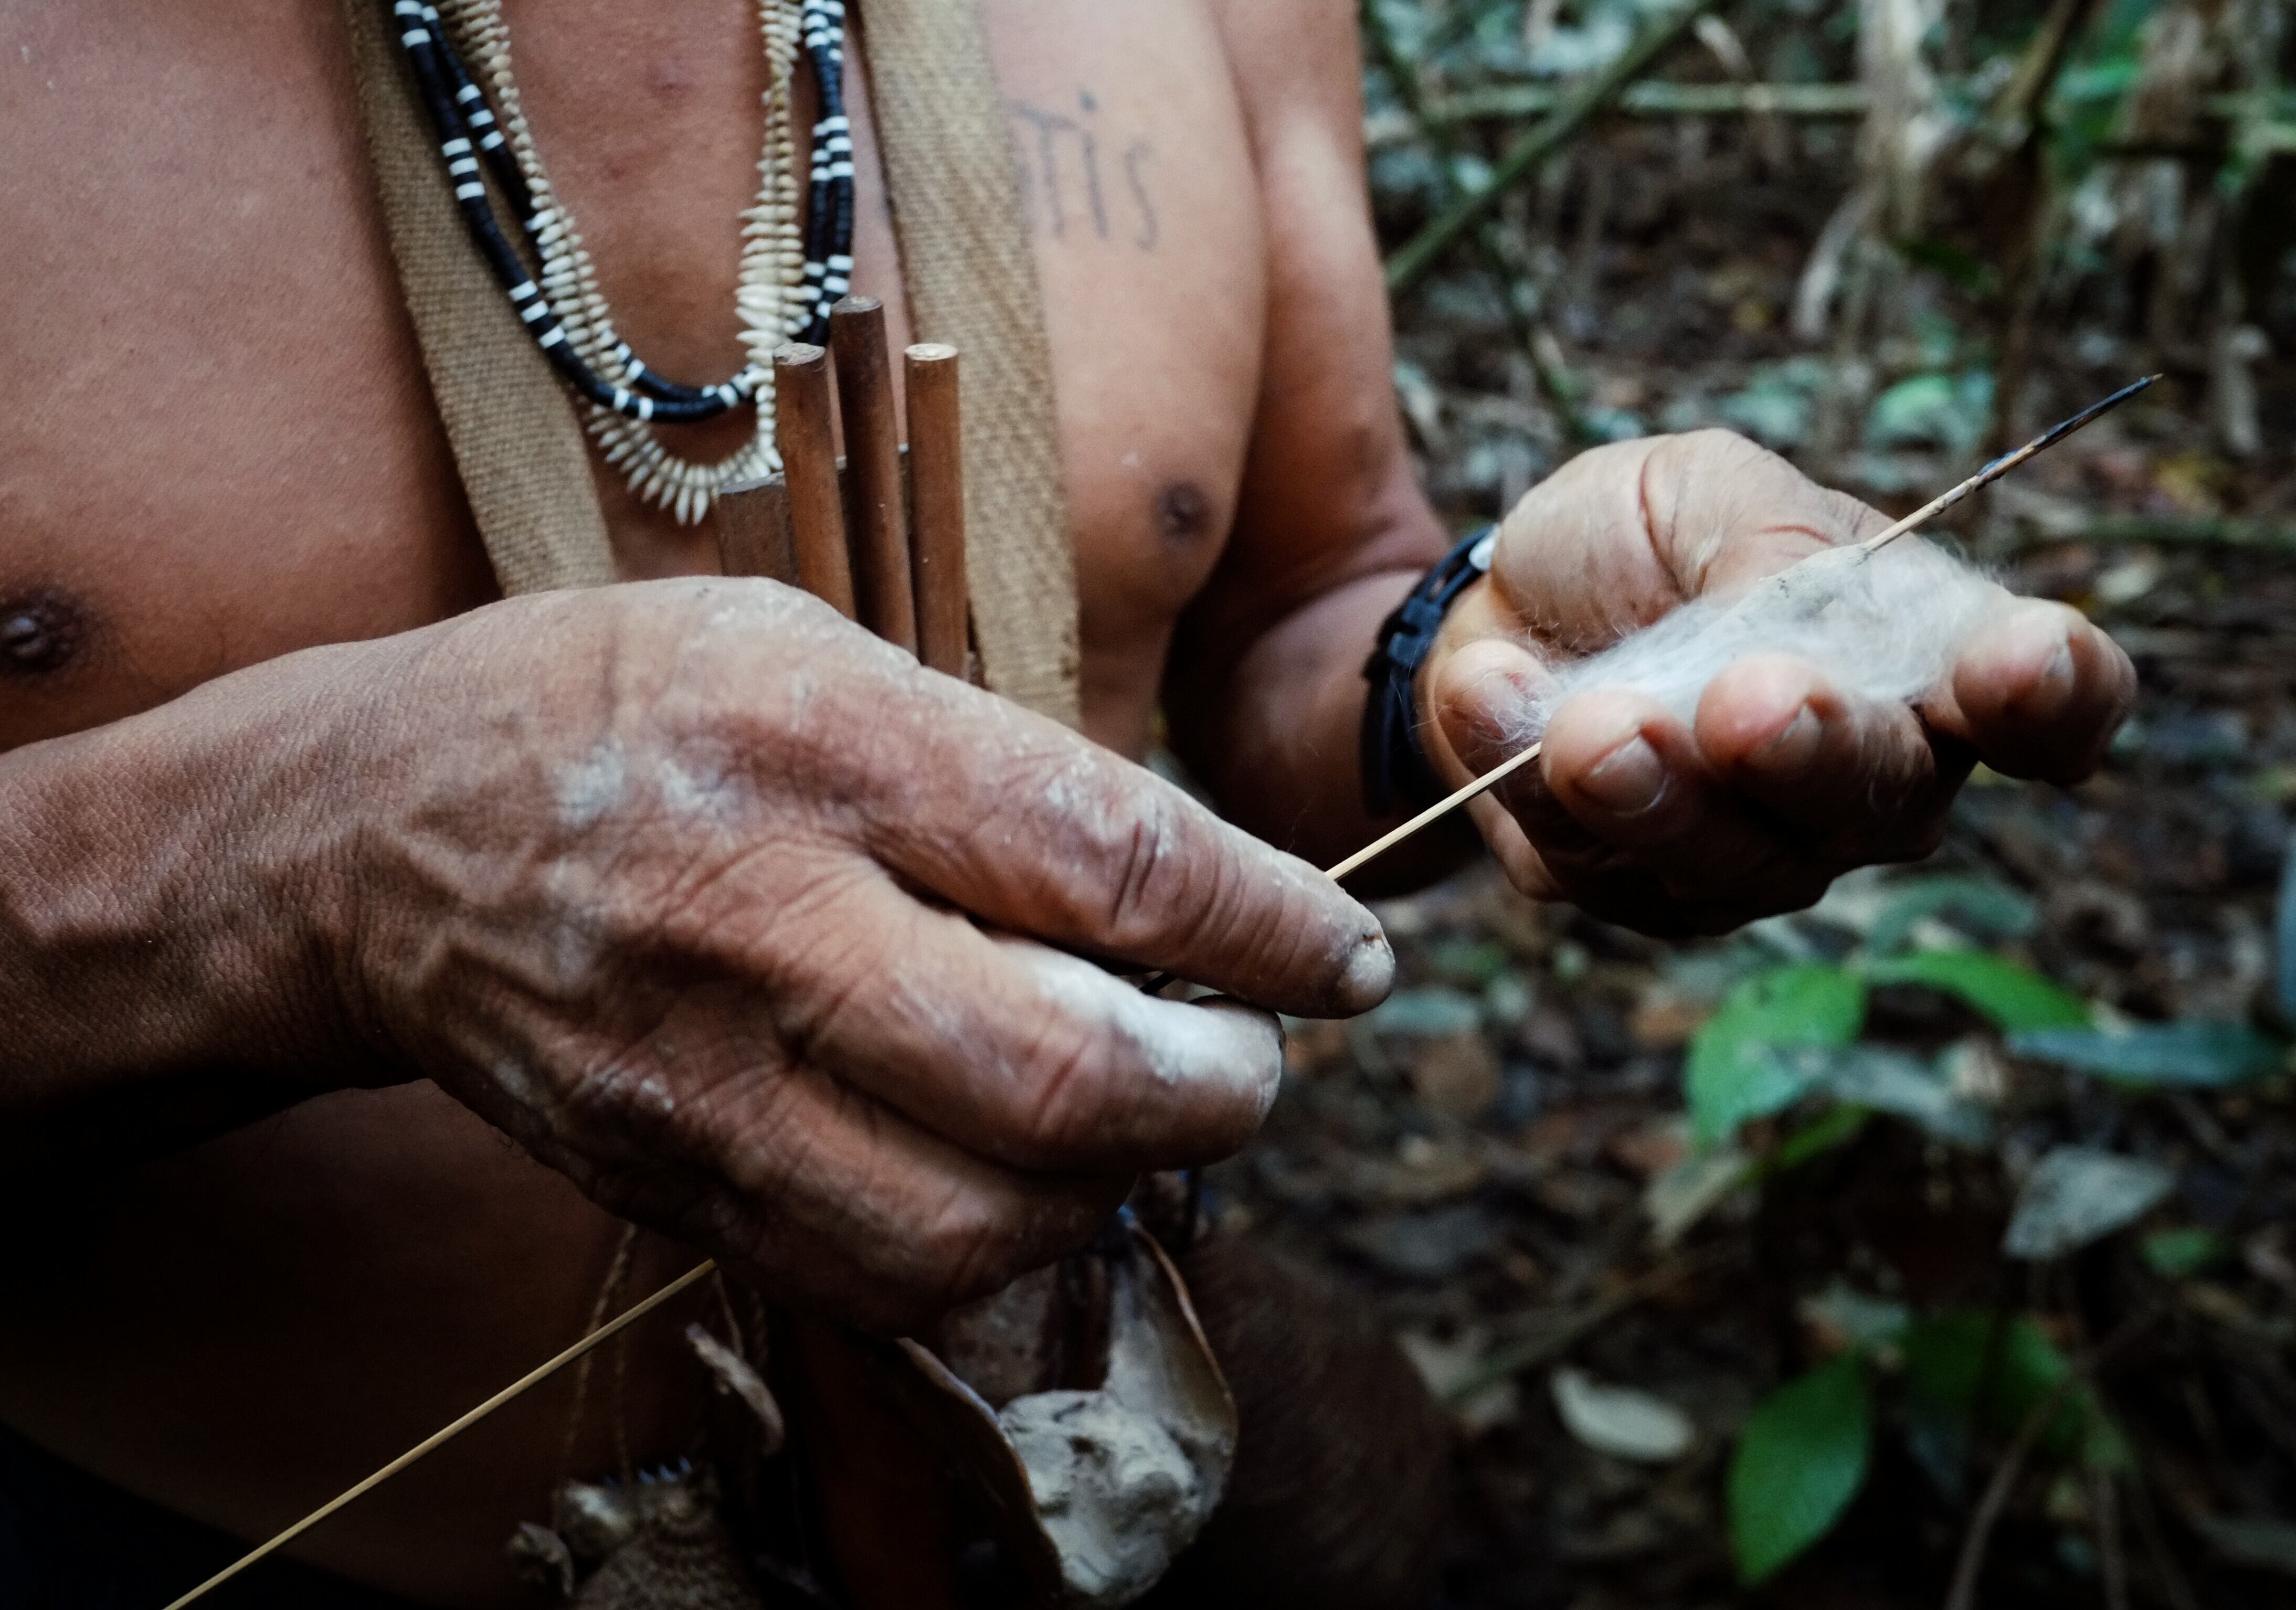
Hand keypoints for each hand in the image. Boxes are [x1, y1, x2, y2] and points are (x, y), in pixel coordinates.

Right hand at [314, 580, 1391, 1328]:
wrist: (378, 835)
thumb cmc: (626, 705)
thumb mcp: (818, 644)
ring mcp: (706, 1081)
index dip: (1270, 929)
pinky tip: (1029, 1172)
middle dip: (1221, 1086)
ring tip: (1146, 1113)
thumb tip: (1187, 896)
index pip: (1108, 863)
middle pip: (1060, 1081)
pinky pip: (884, 1279)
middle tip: (1256, 1054)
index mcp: (821, 745)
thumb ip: (1001, 766)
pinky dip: (1004, 1247)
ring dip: (1120, 1187)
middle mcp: (760, 922)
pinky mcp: (673, 1187)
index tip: (1348, 956)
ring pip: (982, 1222)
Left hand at [1418, 431, 2134, 935]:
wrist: (1504, 604)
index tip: (2015, 665)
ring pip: (1738, 860)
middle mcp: (1873, 777)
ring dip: (1659, 791)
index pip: (2056, 699)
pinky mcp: (1641, 890)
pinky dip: (1529, 774)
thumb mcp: (1704, 489)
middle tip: (1752, 705)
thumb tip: (1794, 615)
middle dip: (1816, 753)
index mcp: (1932, 658)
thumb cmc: (1639, 543)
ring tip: (1590, 728)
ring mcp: (1761, 854)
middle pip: (1887, 801)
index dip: (2056, 697)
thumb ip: (1767, 544)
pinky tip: (1487, 689)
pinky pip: (1596, 860)